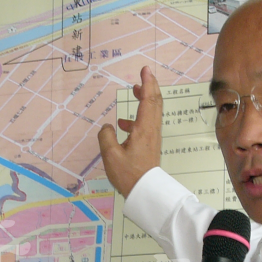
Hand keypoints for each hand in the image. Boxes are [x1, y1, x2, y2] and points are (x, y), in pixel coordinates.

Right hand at [97, 66, 162, 196]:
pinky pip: (147, 123)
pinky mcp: (150, 144)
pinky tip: (123, 124)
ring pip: (152, 111)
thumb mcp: (110, 155)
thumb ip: (106, 136)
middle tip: (143, 75)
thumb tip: (108, 127)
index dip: (147, 83)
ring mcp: (152, 137)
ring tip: (134, 92)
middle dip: (150, 86)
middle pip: (155, 102)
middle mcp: (151, 129)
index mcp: (143, 128)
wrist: (145, 191)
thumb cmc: (128, 174)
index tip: (145, 70)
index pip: (148, 100)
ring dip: (145, 99)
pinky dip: (138, 116)